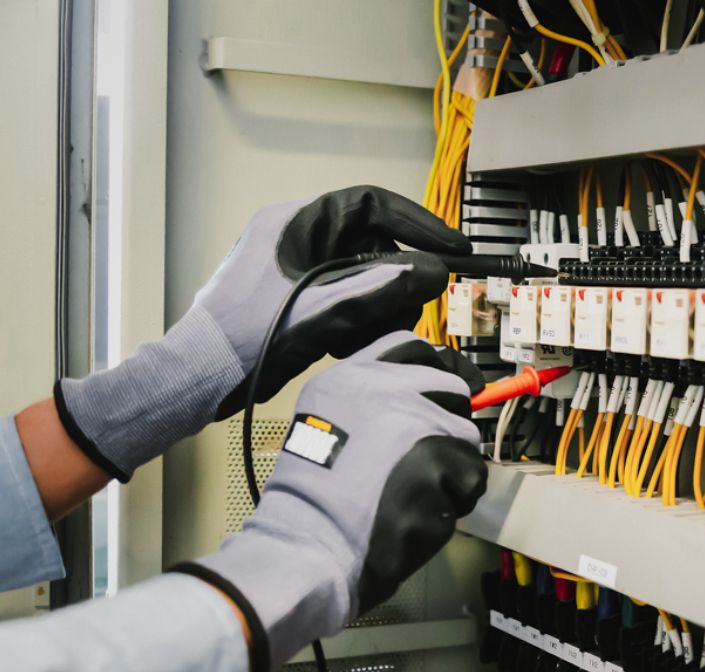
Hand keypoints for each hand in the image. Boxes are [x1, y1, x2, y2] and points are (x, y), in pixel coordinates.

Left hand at [56, 185, 466, 480]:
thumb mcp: (323, 312)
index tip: (452, 249)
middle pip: (372, 247)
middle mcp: (297, 239)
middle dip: (395, 282)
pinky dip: (357, 320)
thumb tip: (432, 272)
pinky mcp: (296, 298)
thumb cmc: (242, 340)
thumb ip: (381, 289)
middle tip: (408, 311)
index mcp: (296, 223)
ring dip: (377, 307)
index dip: (419, 224)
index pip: (373, 204)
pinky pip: (345, 298)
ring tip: (370, 335)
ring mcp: (295, 269)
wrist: (198, 379)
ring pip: (362, 277)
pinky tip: (347, 344)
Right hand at [173, 331, 487, 671]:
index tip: (452, 389)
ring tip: (411, 495)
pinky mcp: (440, 466)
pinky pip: (470, 481)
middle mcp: (389, 392)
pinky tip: (417, 514)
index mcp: (353, 377)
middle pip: (453, 392)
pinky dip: (453, 503)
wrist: (309, 545)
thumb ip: (373, 402)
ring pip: (466, 440)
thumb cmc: (314, 498)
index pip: (413, 349)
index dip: (440, 369)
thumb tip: (431, 397)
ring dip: (450, 472)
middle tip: (423, 462)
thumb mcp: (325, 421)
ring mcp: (419, 427)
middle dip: (447, 428)